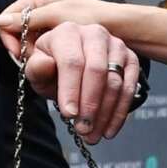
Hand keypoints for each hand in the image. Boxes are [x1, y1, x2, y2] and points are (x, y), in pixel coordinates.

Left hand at [26, 24, 140, 142]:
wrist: (73, 63)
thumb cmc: (52, 68)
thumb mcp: (37, 70)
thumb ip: (37, 68)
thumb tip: (45, 64)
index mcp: (67, 32)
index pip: (72, 62)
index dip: (71, 89)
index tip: (69, 114)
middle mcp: (94, 33)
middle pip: (97, 70)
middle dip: (90, 103)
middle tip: (83, 129)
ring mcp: (116, 44)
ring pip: (115, 80)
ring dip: (105, 112)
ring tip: (93, 135)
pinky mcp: (130, 58)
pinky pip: (130, 86)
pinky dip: (120, 110)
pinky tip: (109, 129)